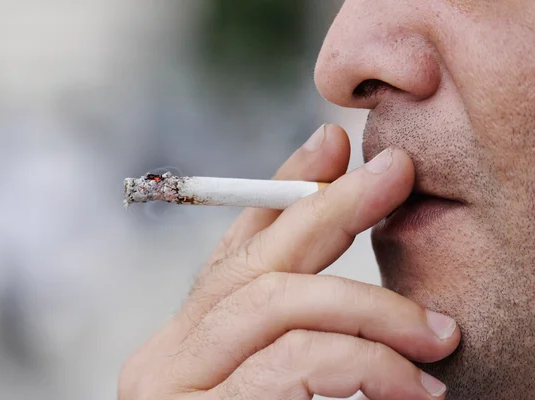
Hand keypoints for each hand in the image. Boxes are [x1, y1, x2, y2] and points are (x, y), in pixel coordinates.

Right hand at [119, 125, 460, 399]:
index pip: (234, 250)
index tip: (330, 144)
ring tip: (437, 332)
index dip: (281, 187)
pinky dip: (360, 361)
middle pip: (254, 264)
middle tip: (391, 174)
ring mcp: (173, 391)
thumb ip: (296, 327)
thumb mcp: (280, 377)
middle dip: (328, 209)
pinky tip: (409, 380)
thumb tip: (348, 269)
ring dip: (369, 305)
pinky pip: (293, 365)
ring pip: (277, 305)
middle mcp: (166, 359)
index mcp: (187, 343)